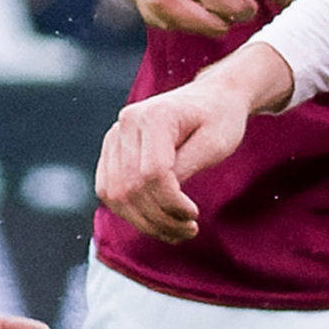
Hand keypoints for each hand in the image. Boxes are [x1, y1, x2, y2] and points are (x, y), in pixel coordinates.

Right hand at [96, 51, 282, 241]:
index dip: (171, 203)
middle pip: (130, 188)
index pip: (152, 173)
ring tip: (175, 230)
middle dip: (159, 218)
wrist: (211, 98)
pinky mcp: (111, 150)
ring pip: (115, 195)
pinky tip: (157, 220)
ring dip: (144, 222)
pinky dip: (131, 213)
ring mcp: (114, 136)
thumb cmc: (219, 119)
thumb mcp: (215, 143)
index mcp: (154, 115)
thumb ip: (187, 167)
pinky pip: (109, 191)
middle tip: (189, 230)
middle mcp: (126, 123)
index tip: (194, 215)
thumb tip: (163, 198)